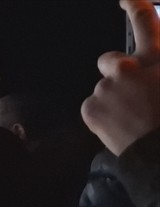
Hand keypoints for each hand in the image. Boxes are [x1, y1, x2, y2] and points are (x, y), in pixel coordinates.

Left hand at [81, 0, 159, 154]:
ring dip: (114, 98)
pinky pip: (94, 106)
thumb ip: (159, 67)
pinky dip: (103, 115)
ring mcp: (106, 87)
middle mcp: (128, 68)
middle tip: (130, 93)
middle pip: (110, 61)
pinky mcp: (90, 107)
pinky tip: (120, 126)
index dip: (135, 6)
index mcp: (156, 60)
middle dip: (116, 73)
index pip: (146, 22)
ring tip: (132, 118)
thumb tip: (148, 66)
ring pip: (104, 88)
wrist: (158, 154)